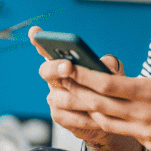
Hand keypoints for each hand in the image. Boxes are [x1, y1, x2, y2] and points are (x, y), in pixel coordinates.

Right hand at [28, 27, 143, 150]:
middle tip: (68, 66)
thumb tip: (105, 64)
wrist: (111, 118)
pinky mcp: (59, 116)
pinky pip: (68, 115)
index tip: (35, 32)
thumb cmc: (110, 90)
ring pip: (60, 96)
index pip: (48, 49)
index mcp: (65, 63)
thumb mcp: (114, 74)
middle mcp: (55, 79)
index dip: (38, 40)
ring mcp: (55, 97)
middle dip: (56, 67)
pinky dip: (85, 116)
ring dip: (79, 96)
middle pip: (46, 71)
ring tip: (96, 98)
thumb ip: (110, 66)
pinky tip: (97, 117)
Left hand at [72, 18, 150, 150]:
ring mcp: (147, 133)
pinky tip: (98, 114)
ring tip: (66, 99)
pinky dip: (108, 122)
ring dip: (85, 110)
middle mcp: (144, 115)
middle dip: (74, 93)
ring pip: (106, 122)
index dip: (83, 76)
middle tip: (53, 83)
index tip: (65, 66)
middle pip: (98, 105)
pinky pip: (124, 133)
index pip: (108, 85)